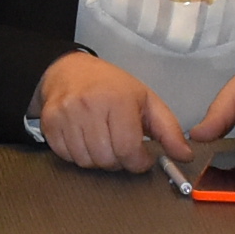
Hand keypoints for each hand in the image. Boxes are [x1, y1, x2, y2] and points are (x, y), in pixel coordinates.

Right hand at [33, 50, 170, 174]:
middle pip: (107, 159)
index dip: (139, 162)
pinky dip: (79, 156)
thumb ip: (169, 130)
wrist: (69, 71)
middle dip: (119, 161)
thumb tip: (185, 155)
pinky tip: (85, 140)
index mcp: (118, 100)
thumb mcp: (146, 101)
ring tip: (104, 142)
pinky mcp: (49, 124)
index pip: (128, 149)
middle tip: (121, 147)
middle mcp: (89, 106)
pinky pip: (67, 157)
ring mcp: (66, 115)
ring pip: (86, 162)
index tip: (141, 157)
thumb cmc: (112, 87)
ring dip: (99, 160)